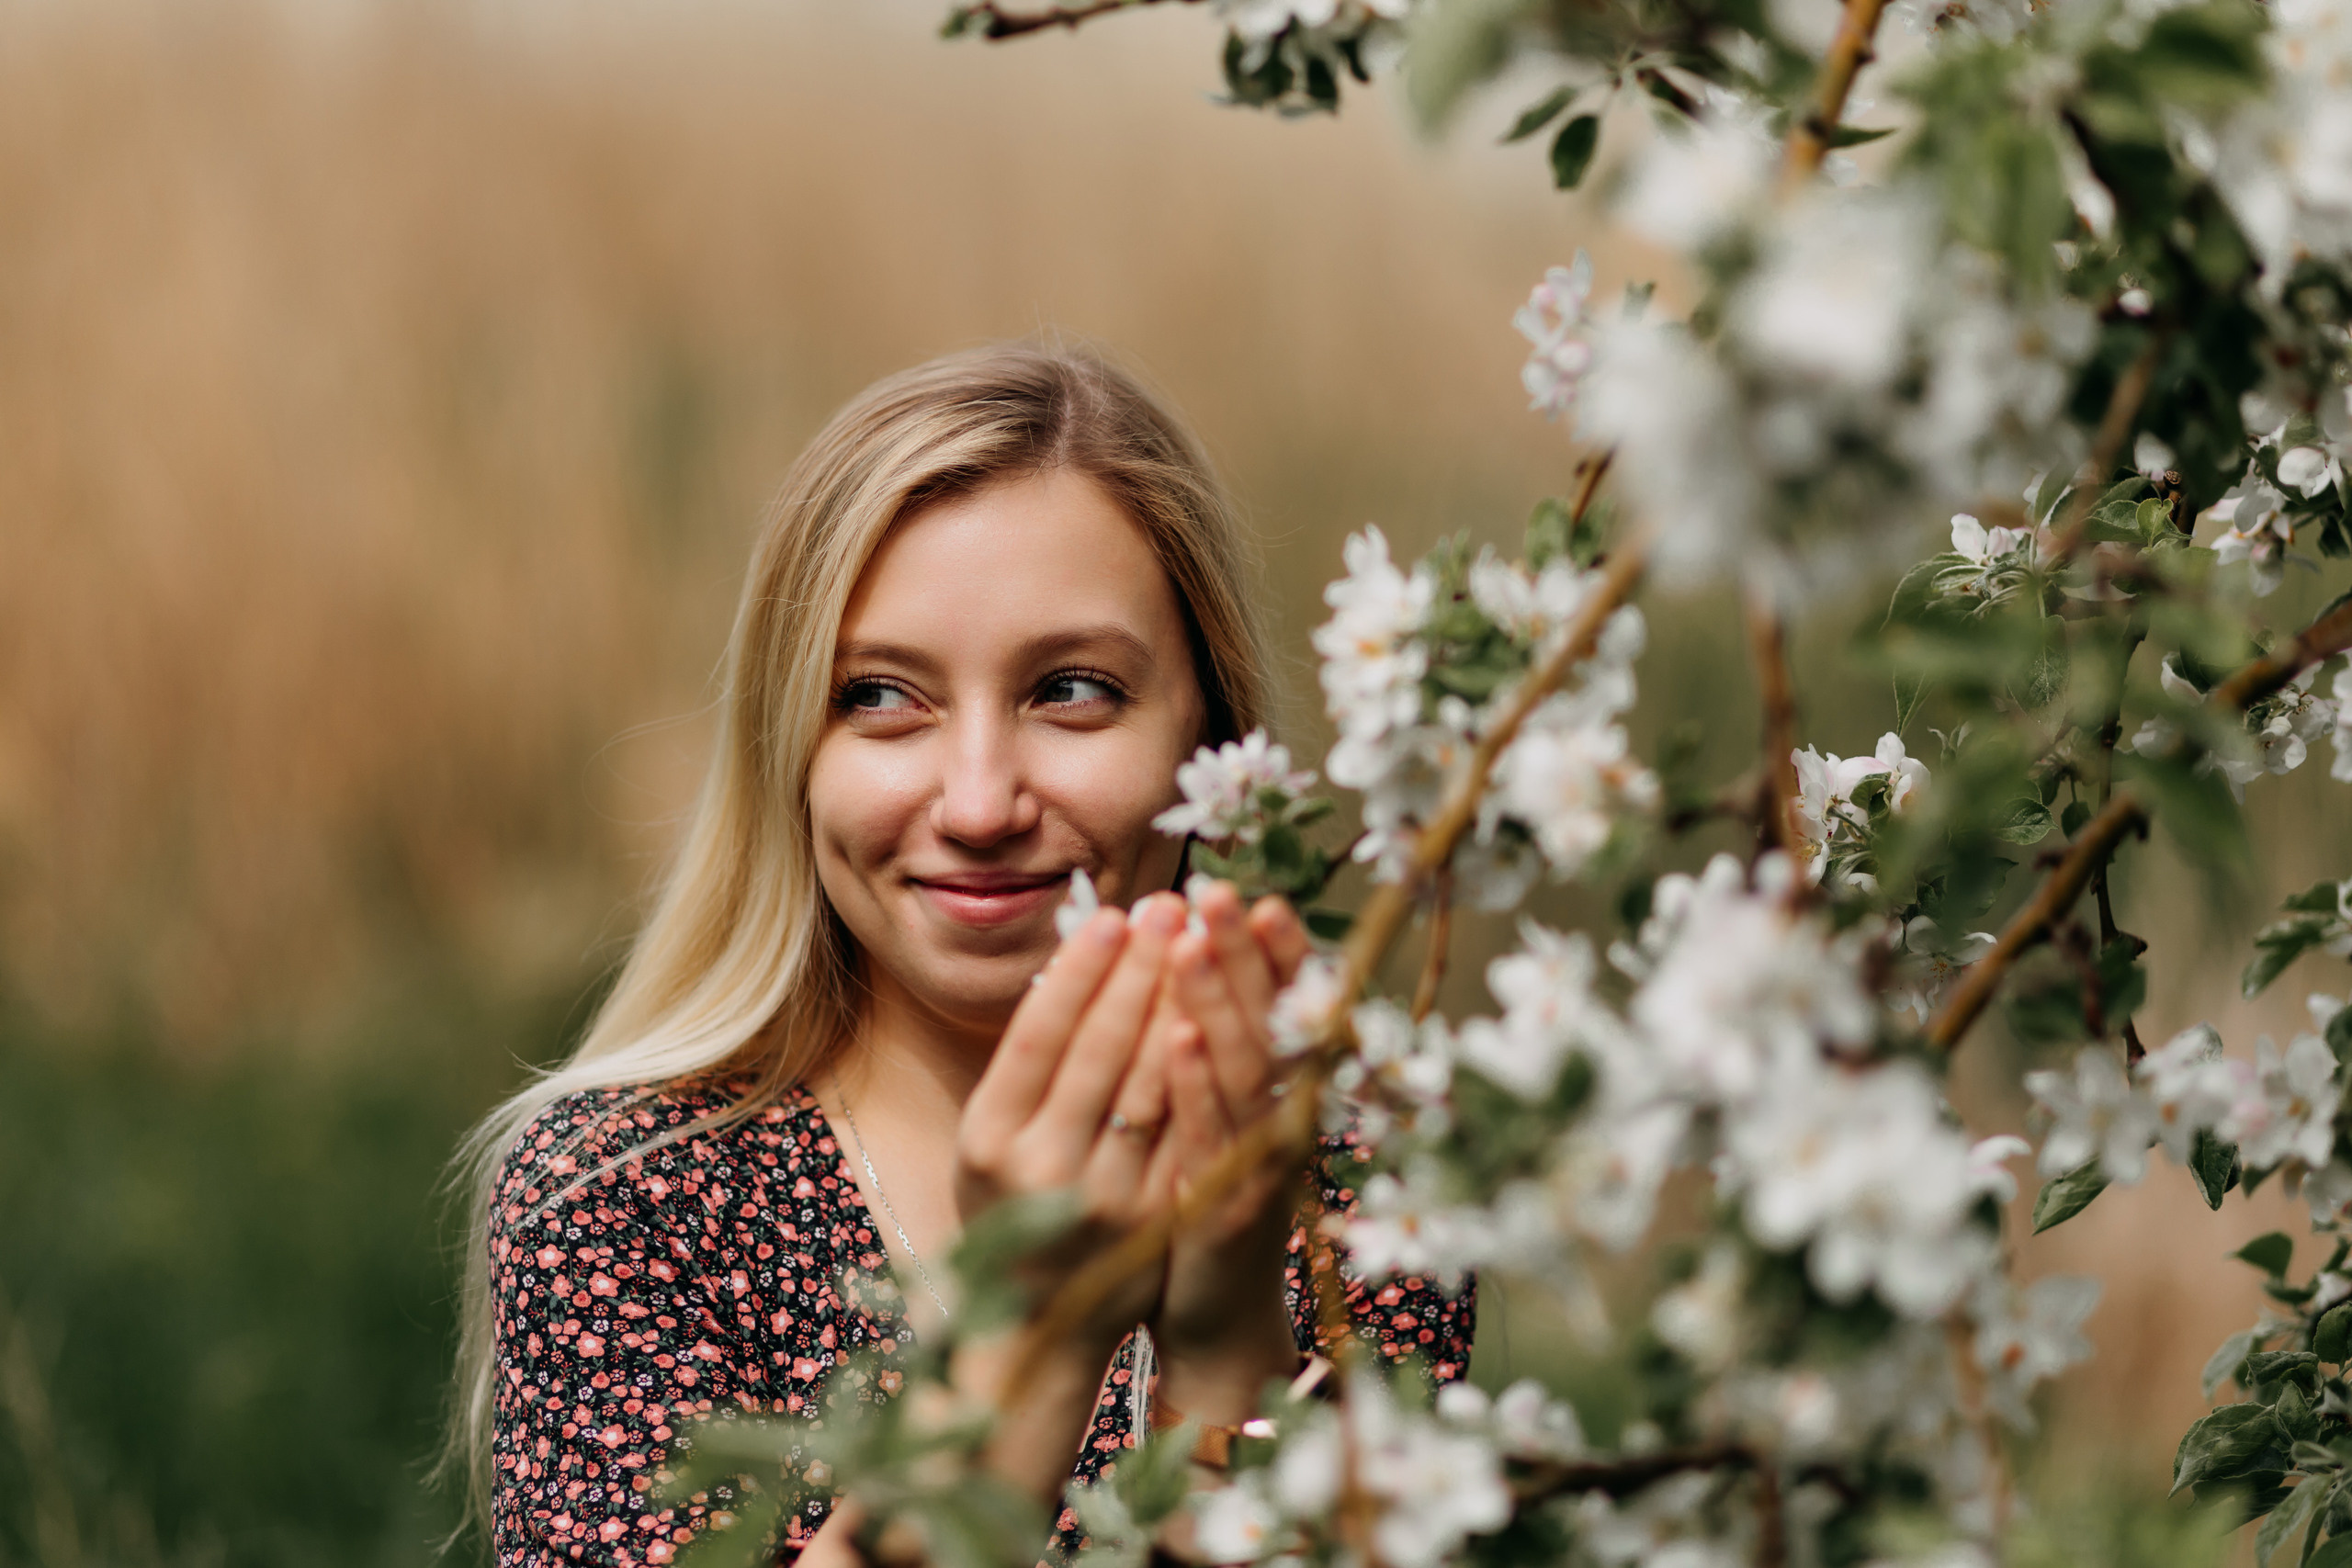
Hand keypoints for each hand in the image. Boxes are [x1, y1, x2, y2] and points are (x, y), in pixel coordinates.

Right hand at [953, 891, 1193, 1350]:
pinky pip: (1185, 1128)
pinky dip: (1203, 1069)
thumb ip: (1029, 1063)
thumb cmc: (1015, 1203)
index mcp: (986, 1138)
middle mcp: (1039, 1167)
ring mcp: (1100, 1197)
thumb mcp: (994, 1136)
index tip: (1113, 913)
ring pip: (1148, 1084)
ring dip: (1177, 1004)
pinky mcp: (1153, 1217)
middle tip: (1170, 905)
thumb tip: (1082, 958)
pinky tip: (1220, 1017)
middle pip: (1098, 1052)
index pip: (1038, 1038)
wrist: (1040, 1323)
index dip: (1078, 973)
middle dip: (1138, 971)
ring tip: (1199, 941)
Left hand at [1148, 885, 1313, 1389]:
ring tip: (1194, 941)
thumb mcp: (1220, 1117)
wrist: (1219, 1314)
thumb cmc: (1209, 1200)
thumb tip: (1193, 959)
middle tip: (1223, 890)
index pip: (1289, 1006)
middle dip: (1246, 953)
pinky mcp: (1228, 1204)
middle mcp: (1287, 1119)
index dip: (1277, 951)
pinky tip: (1177, 1036)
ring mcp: (1262, 1162)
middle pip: (1273, 1022)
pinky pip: (1212, 1134)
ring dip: (1220, 1001)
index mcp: (1286, 1093)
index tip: (1259, 892)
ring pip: (1246, 1068)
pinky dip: (1197, 1082)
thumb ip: (1219, 1049)